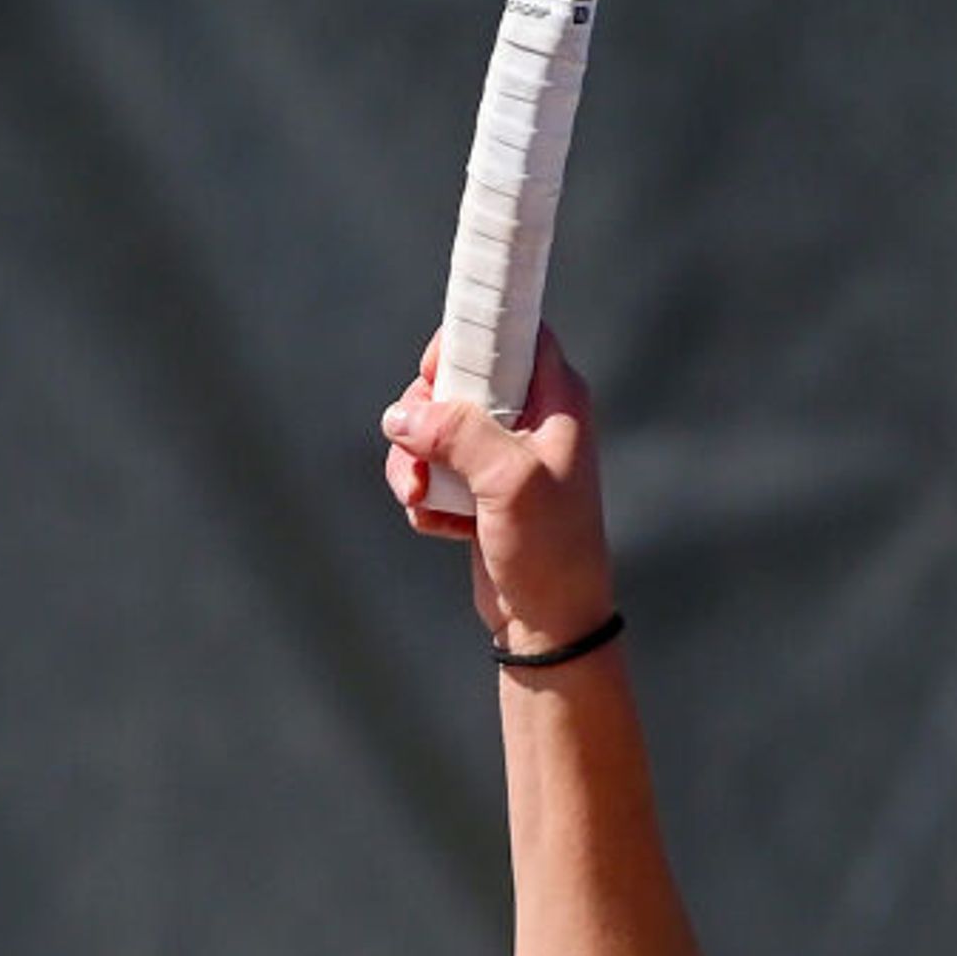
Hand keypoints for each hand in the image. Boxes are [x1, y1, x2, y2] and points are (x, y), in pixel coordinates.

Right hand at [380, 333, 615, 657]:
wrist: (549, 622)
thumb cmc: (549, 549)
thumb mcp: (509, 480)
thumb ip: (457, 434)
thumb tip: (401, 417)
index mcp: (556, 400)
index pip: (514, 333)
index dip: (470, 338)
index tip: (433, 368)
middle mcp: (530, 420)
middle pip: (457, 379)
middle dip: (423, 415)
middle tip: (414, 447)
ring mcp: (501, 456)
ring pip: (433, 428)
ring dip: (414, 463)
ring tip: (420, 500)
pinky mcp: (477, 490)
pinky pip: (431, 470)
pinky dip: (424, 496)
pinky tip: (440, 526)